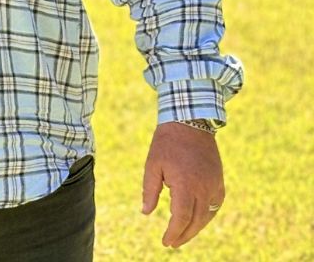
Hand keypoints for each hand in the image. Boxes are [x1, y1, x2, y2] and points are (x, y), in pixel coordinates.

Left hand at [141, 121, 224, 247]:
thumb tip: (146, 213)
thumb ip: (149, 190)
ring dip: (195, 228)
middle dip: (184, 235)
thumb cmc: (166, 143)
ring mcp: (214, 185)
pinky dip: (205, 216)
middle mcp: (203, 188)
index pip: (182, 217)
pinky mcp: (219, 182)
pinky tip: (196, 220)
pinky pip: (214, 206)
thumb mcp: (152, 164)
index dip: (174, 232)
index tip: (166, 241)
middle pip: (196, 221)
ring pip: (207, 216)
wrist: (189, 122)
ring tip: (182, 235)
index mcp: (185, 184)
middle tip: (172, 243)